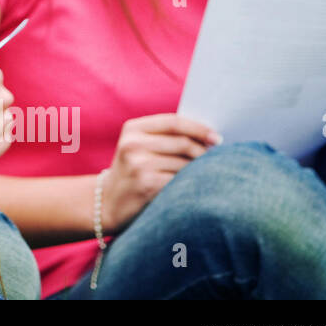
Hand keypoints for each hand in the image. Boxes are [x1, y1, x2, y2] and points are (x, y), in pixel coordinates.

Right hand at [101, 114, 219, 232]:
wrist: (107, 203)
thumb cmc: (133, 172)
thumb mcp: (138, 147)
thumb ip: (165, 137)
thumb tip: (210, 138)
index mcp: (132, 129)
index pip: (174, 122)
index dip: (199, 128)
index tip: (217, 138)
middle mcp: (133, 144)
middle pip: (183, 143)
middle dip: (204, 152)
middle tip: (218, 160)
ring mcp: (138, 164)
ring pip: (185, 163)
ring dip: (201, 170)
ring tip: (206, 176)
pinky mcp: (147, 185)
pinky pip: (181, 181)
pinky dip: (192, 184)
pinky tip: (194, 188)